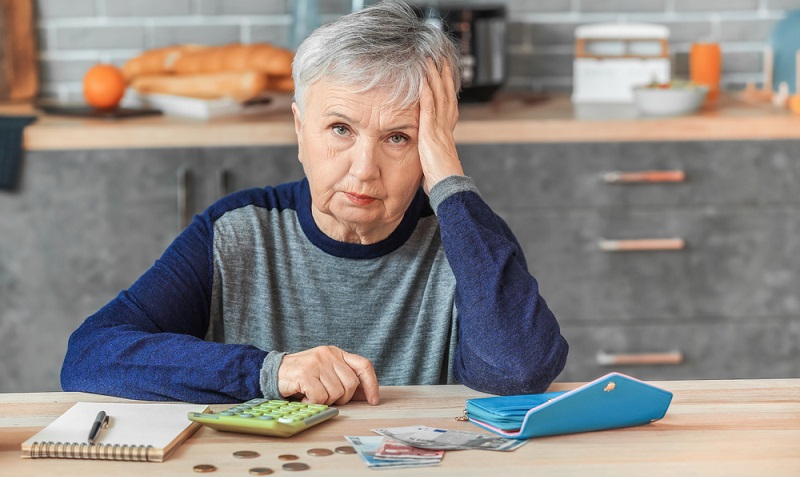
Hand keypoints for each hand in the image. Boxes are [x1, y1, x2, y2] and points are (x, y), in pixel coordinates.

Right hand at [277, 346, 379, 405]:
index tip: (373, 400)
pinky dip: (313, 403)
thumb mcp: (326, 374)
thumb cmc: (302, 376)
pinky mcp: (305, 373)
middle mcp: (328, 355)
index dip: (371, 384)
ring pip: (335, 393)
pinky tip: (305, 397)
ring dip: (324, 401)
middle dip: (341, 398)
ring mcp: (317, 363)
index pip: (363, 365)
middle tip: (326, 397)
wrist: (274, 372)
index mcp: (336, 353)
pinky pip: (320, 398)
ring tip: (312, 395)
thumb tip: (367, 396)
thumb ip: (345, 383)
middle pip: (350, 384)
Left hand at [418, 59, 463, 194]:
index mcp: (446, 133)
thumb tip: (425, 158)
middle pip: (446, 94)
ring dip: (434, 76)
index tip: (444, 73)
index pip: (447, 105)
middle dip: (443, 75)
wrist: (449, 187)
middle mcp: (445, 127)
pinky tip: (423, 78)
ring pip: (439, 96)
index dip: (447, 88)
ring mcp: (440, 128)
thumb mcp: (434, 163)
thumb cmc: (441, 181)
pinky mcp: (431, 132)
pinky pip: (429, 106)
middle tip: (441, 57)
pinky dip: (427, 91)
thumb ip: (430, 154)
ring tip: (431, 60)